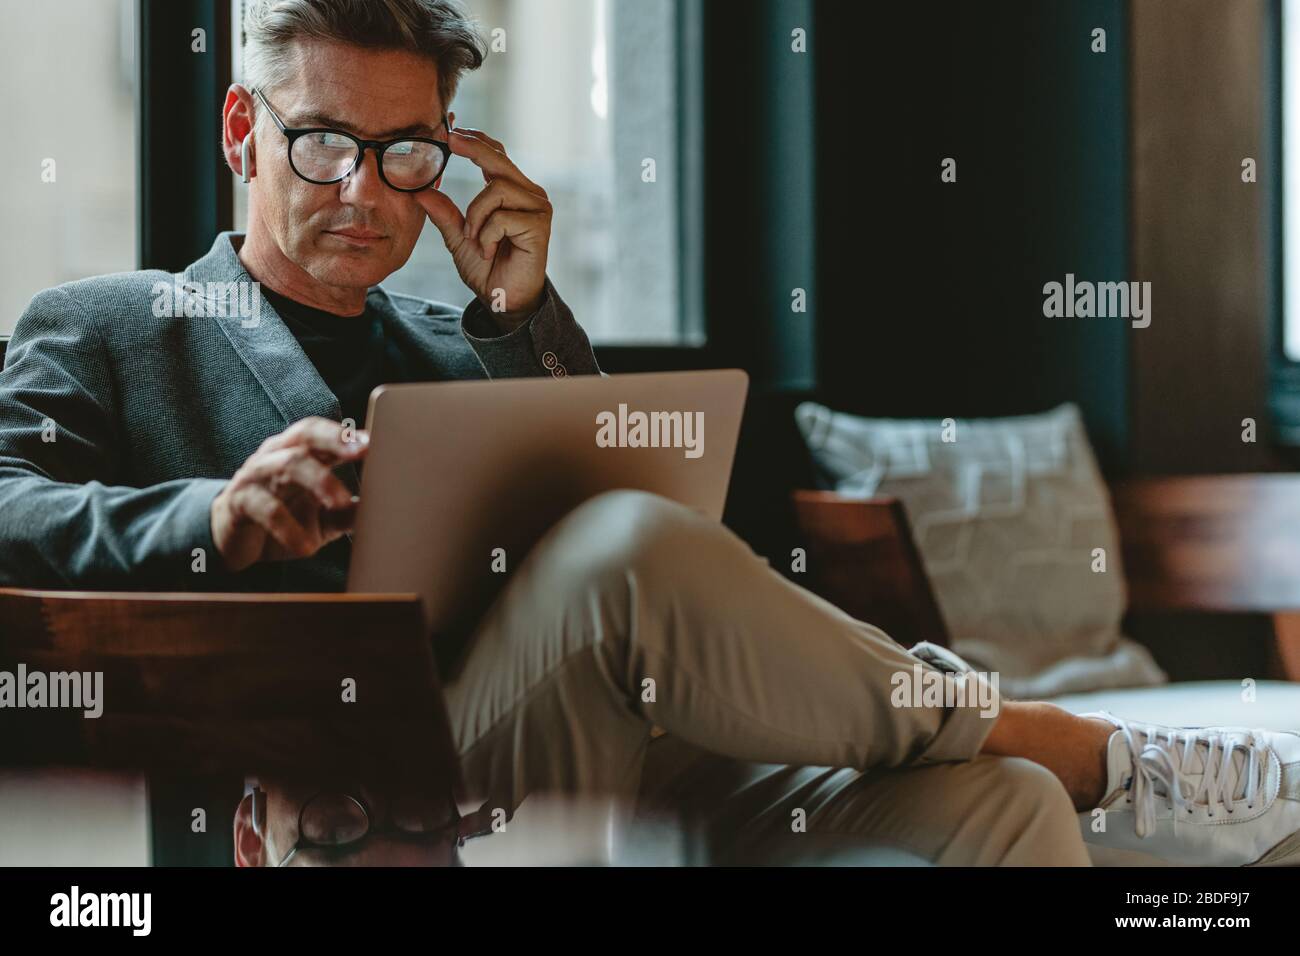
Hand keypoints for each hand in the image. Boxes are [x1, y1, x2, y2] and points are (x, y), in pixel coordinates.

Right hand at [211, 417, 366, 571]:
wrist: (233, 542)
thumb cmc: (284, 520)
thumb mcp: (324, 520)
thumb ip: (349, 513)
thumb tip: (385, 512)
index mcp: (300, 454)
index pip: (323, 433)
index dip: (347, 434)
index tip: (376, 441)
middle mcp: (278, 456)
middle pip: (304, 436)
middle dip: (334, 439)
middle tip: (360, 450)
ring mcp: (256, 475)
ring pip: (287, 464)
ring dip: (318, 481)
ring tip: (341, 502)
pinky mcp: (238, 502)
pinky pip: (264, 507)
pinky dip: (288, 527)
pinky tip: (306, 548)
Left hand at [415, 126, 551, 332]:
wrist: (504, 300)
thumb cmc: (487, 269)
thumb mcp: (459, 237)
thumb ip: (444, 214)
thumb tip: (419, 190)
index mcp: (512, 192)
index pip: (497, 155)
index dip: (476, 141)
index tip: (452, 131)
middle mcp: (529, 195)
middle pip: (500, 160)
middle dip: (474, 148)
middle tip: (450, 139)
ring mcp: (538, 208)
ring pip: (497, 189)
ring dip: (476, 215)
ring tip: (475, 239)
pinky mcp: (539, 226)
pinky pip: (502, 217)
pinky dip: (487, 235)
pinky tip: (490, 251)